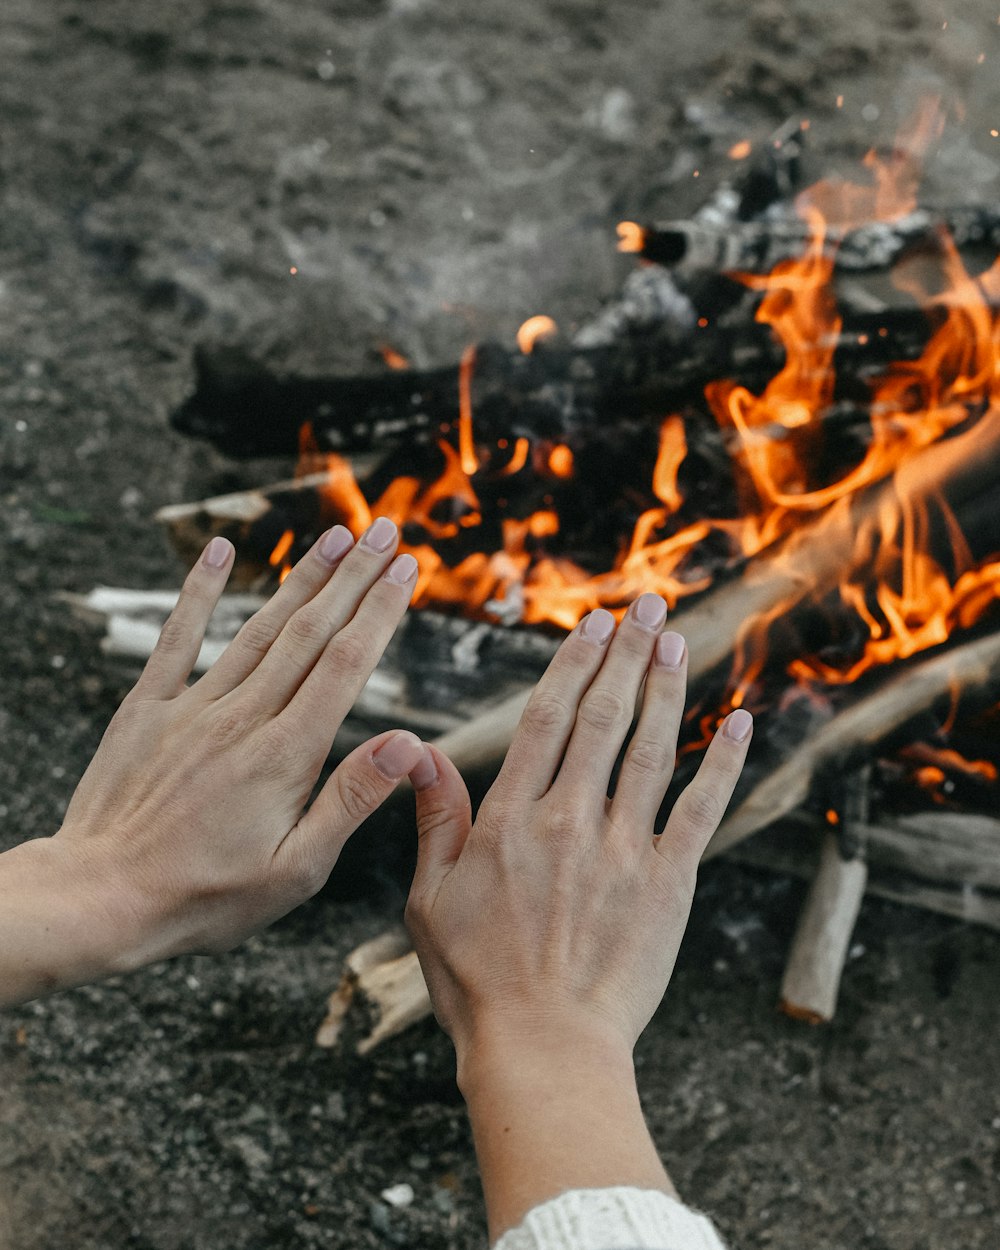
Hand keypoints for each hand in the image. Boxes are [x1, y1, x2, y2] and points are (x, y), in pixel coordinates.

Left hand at [1, 518, 427, 1004]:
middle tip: (386, 530)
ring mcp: (193, 707)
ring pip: (258, 627)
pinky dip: (199, 591)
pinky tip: (219, 551)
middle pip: (311, 632)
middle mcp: (244, 717)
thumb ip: (351, 798)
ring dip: (302, 578)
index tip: (407, 570)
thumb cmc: (205, 896)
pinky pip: (177, 637)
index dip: (381, 611)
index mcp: (286, 754)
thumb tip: (408, 745)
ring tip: (336, 537)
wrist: (101, 897)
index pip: (347, 664)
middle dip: (355, 577)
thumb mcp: (295, 869)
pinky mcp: (148, 708)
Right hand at [404, 595, 751, 1236]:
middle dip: (625, 655)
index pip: (547, 721)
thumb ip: (434, 821)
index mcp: (510, 821)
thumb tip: (420, 754)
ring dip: (666, 689)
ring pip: (651, 749)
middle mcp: (569, 821)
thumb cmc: (478, 981)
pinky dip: (722, 763)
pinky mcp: (669, 884)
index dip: (572, 666)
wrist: (546, 1049)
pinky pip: (700, 810)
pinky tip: (738, 722)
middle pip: (604, 719)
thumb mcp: (430, 900)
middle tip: (645, 607)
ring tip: (677, 640)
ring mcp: (624, 850)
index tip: (591, 626)